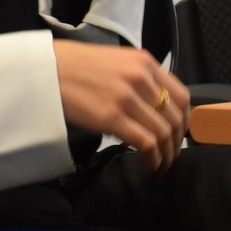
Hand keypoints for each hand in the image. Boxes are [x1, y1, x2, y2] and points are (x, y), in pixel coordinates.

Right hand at [52, 38, 189, 172]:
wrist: (45, 68)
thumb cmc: (74, 66)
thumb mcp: (115, 62)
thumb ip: (137, 79)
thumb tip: (151, 108)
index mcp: (145, 62)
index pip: (182, 96)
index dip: (184, 121)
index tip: (177, 136)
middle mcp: (142, 77)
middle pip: (175, 117)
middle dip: (176, 144)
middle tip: (170, 158)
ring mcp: (128, 97)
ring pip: (163, 133)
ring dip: (166, 156)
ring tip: (160, 167)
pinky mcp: (112, 116)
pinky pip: (146, 143)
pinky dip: (152, 160)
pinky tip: (148, 167)